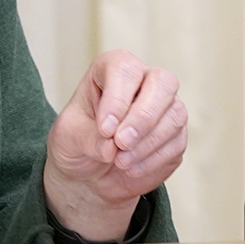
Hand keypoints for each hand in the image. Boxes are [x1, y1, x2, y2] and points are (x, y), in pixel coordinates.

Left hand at [44, 50, 186, 240]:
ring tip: (120, 162)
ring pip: (175, 114)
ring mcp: (165, 108)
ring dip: (147, 142)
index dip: (118, 98)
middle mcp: (145, 81)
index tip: (105, 129)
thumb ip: (88, 137)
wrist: (89, 174)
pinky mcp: (175, 136)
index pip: (125, 70)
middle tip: (121, 143)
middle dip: (143, 116)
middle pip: (163, 82)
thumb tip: (112, 146)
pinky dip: (153, 160)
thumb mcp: (68, 137)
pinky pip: (176, 142)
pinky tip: (131, 169)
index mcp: (113, 69)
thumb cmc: (77, 142)